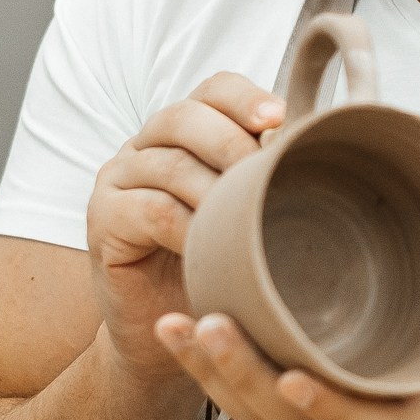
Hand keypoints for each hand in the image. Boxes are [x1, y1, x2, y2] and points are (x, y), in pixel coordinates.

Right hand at [85, 73, 283, 384]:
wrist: (172, 329)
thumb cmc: (218, 265)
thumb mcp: (247, 214)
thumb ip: (266, 176)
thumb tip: (316, 144)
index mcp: (185, 130)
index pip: (213, 90)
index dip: (245, 98)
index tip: (280, 118)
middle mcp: (145, 144)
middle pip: (185, 116)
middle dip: (232, 143)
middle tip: (265, 175)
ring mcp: (118, 178)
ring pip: (170, 164)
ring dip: (215, 190)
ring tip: (247, 217)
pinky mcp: (103, 218)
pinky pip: (150, 209)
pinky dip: (188, 226)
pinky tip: (213, 246)